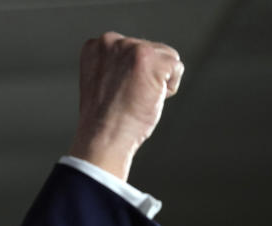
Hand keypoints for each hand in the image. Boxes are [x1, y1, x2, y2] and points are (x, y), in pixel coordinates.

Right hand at [68, 32, 183, 180]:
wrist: (102, 138)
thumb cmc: (104, 120)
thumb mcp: (102, 82)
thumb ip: (116, 64)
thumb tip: (140, 62)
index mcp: (95, 46)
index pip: (131, 50)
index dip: (130, 75)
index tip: (116, 94)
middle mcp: (110, 41)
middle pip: (151, 50)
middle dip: (146, 75)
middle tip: (126, 99)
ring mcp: (130, 48)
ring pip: (166, 57)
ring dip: (158, 81)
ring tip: (136, 99)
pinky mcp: (150, 58)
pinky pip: (176, 68)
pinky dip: (169, 89)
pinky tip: (148, 99)